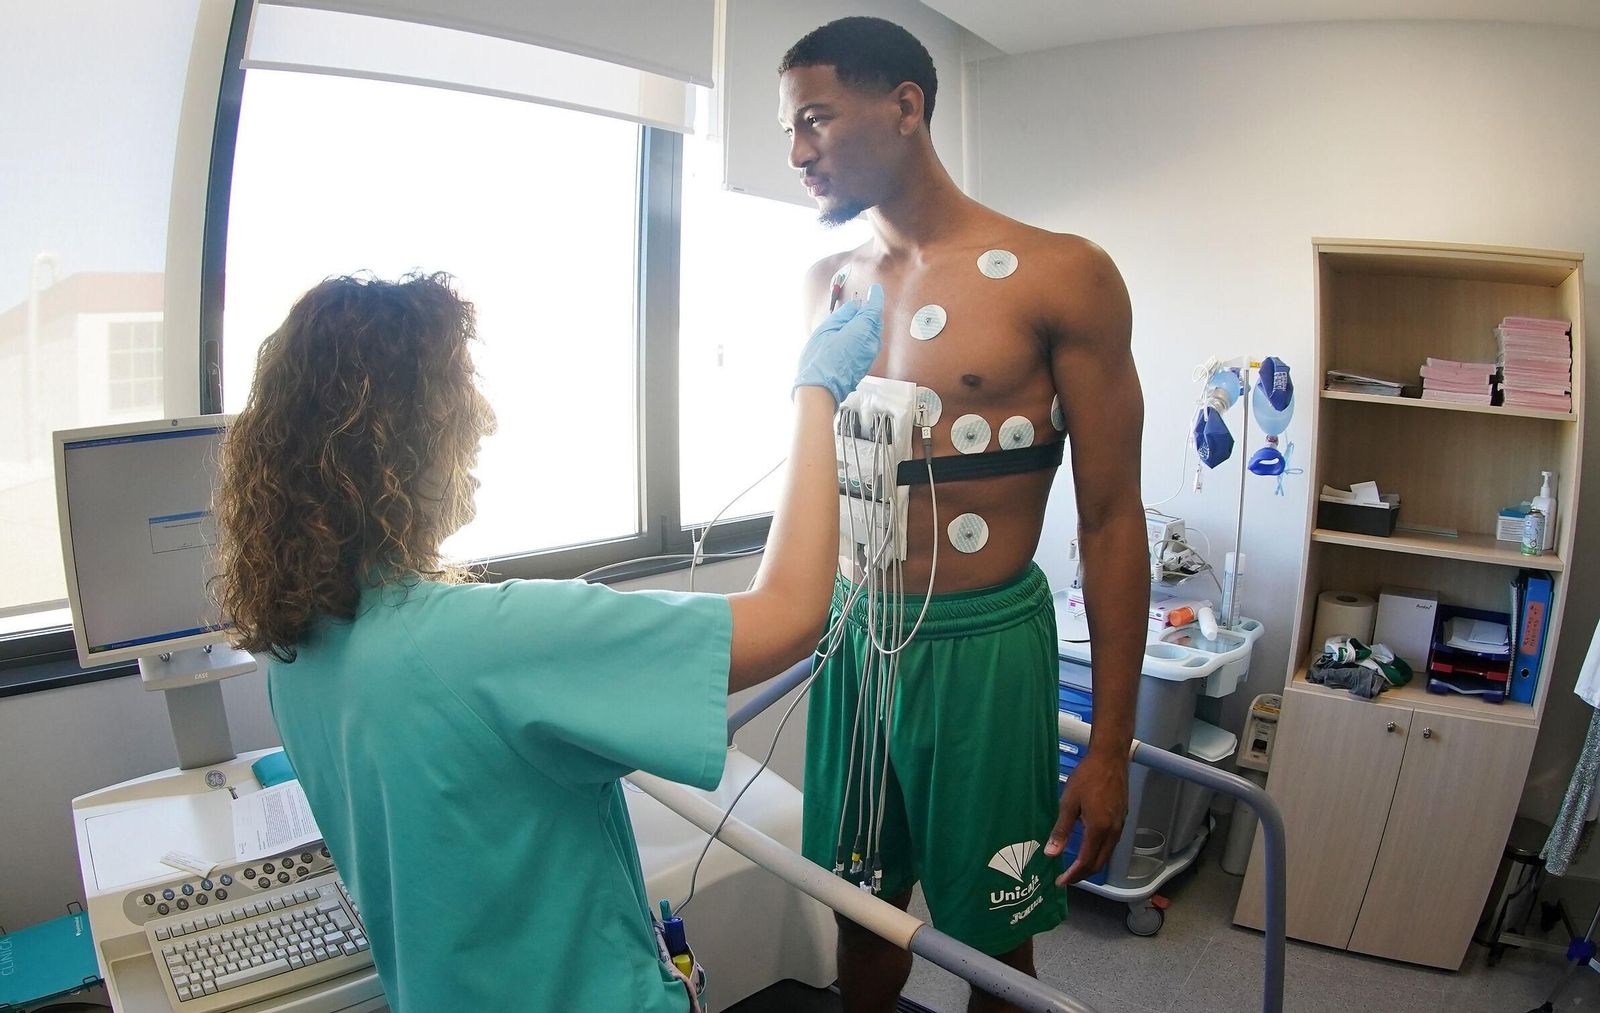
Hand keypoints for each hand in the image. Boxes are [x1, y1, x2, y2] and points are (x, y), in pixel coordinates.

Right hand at [793, 284, 883, 405]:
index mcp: (862, 330)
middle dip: (871, 311)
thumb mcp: (826, 330)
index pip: (875, 308)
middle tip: (860, 304)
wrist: (819, 389)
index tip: (875, 290)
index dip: (876, 297)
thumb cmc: (819, 359)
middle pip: (876, 321)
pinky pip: (869, 344)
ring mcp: (869, 355)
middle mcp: (870, 343)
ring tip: (853, 320)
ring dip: (867, 324)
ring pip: (873, 333)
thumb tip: (854, 308)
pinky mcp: (865, 364)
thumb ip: (843, 316)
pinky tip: (852, 336)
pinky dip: (864, 336)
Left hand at [1044, 750, 1128, 885]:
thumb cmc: (1087, 777)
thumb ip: (1061, 830)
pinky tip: (1089, 847)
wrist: (1110, 758)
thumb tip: (1051, 854)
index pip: (1086, 862)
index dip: (1073, 876)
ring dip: (1092, 864)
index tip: (1061, 882)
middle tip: (1067, 878)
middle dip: (1083, 874)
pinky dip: (1100, 852)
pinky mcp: (1122, 818)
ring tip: (1076, 866)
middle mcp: (1113, 832)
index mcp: (1099, 830)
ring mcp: (1120, 825)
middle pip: (1099, 863)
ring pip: (1107, 854)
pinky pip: (1112, 843)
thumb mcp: (1068, 803)